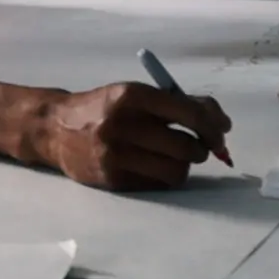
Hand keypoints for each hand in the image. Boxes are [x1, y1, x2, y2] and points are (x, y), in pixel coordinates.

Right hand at [40, 83, 232, 190]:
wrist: (56, 129)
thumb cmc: (104, 108)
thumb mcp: (133, 94)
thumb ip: (174, 103)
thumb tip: (219, 123)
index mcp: (131, 96)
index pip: (187, 113)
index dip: (212, 124)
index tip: (222, 130)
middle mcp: (122, 125)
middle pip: (185, 146)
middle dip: (202, 148)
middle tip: (200, 146)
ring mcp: (116, 155)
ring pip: (176, 170)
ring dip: (184, 164)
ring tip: (174, 155)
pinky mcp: (113, 180)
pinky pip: (158, 184)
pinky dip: (164, 175)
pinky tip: (154, 165)